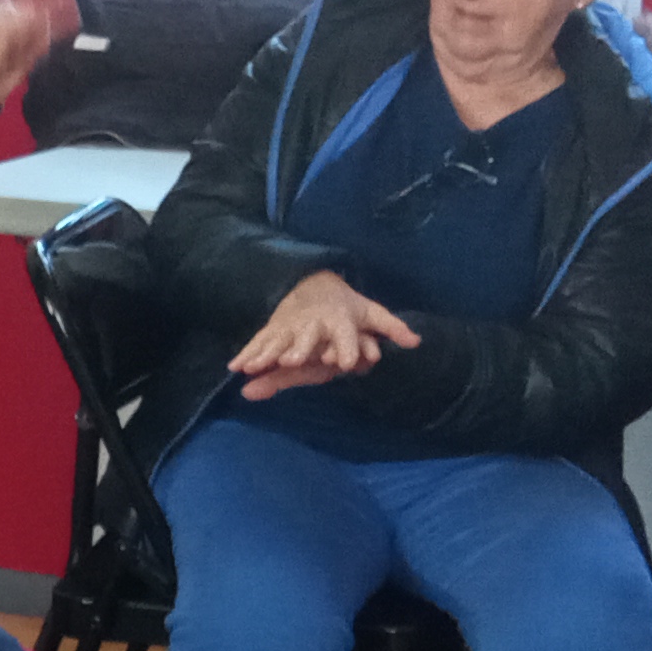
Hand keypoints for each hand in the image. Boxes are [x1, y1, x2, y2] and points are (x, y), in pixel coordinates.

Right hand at [231, 271, 420, 398]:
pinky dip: (247, 354)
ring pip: (277, 341)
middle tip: (290, 360)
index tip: (347, 363)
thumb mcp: (372, 312)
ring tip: (252, 368)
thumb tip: (416, 341)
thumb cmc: (346, 306)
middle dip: (298, 348)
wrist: (312, 282)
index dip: (348, 347)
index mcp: (340, 319)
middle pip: (306, 337)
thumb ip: (392, 327)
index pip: (346, 334)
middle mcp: (313, 323)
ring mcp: (290, 326)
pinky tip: (235, 368)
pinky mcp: (273, 330)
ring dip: (264, 354)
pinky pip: (259, 343)